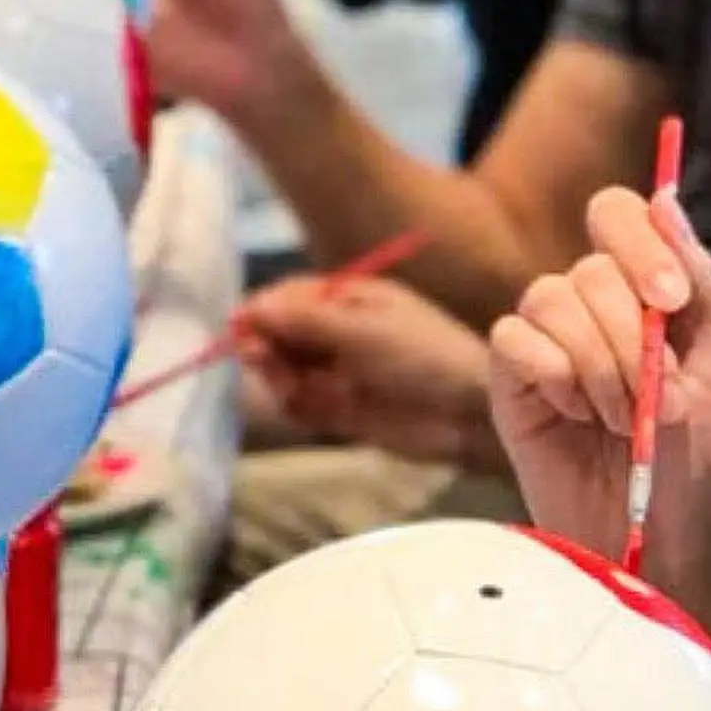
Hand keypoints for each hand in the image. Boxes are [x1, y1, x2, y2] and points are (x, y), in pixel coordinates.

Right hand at [237, 274, 502, 467]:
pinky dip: (293, 406)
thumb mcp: (364, 331)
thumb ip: (306, 321)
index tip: (240, 327)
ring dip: (277, 378)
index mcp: (349, 298)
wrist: (470, 413)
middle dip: (265, 345)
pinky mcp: (340, 411)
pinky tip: (301, 406)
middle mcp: (339, 332)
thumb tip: (250, 309)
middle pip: (280, 334)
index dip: (261, 310)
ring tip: (289, 386)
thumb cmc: (426, 356)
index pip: (289, 297)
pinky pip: (301, 406)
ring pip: (285, 372)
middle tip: (261, 358)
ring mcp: (338, 372)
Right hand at [488, 186, 710, 614]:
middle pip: (591, 266)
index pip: (623, 214)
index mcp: (649, 295)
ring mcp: (546, 345)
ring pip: (550, 298)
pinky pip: (513, 341)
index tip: (670, 303)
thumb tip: (666, 198)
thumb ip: (698, 286)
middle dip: (629, 336)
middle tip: (645, 402)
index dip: (641, 244)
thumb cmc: (692, 475)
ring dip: (595, 363)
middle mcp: (593, 310)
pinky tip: (570, 417)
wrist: (653, 549)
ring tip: (614, 420)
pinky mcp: (509, 383)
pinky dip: (550, 376)